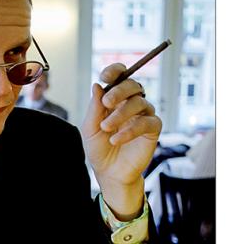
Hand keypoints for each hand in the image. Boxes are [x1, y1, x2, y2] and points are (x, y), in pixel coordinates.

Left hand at [82, 64, 161, 217]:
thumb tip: (97, 85)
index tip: (105, 76)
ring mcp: (144, 115)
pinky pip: (147, 122)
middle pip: (133, 85)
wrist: (109, 172)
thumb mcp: (90, 129)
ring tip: (106, 128)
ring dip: (121, 113)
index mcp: (116, 99)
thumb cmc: (99, 149)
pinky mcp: (153, 130)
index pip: (120, 77)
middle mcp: (131, 104)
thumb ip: (94, 108)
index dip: (115, 71)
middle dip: (119, 90)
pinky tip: (116, 140)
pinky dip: (130, 130)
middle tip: (106, 102)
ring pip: (140, 102)